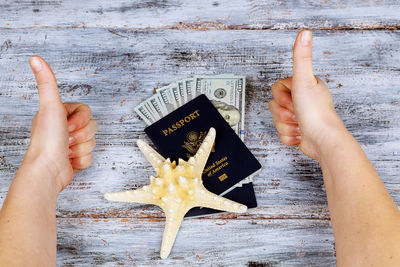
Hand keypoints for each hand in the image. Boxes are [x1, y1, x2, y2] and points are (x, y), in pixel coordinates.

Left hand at [23, 56, 97, 192]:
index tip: (68, 125)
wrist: (48, 170)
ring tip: (67, 150)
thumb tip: (35, 59)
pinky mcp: (74, 158)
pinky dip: (82, 160)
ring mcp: (69, 144)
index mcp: (57, 115)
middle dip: (82, 134)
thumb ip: (47, 82)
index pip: (86, 111)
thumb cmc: (47, 141)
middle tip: (67, 138)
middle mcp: (62, 129)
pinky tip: (70, 160)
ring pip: (92, 141)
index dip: (82, 119)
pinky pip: (91, 156)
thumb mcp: (50, 106)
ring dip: (82, 147)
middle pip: (92, 126)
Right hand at [268, 30, 345, 159]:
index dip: (280, 96)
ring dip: (286, 125)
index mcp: (305, 86)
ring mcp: (300, 117)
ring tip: (300, 125)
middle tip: (297, 113)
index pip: (276, 88)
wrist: (322, 141)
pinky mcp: (298, 132)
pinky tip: (300, 134)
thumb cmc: (316, 113)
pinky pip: (281, 133)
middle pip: (274, 105)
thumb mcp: (305, 81)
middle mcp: (303, 100)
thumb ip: (302, 57)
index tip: (294, 98)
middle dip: (282, 112)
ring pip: (276, 120)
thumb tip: (304, 32)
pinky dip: (288, 136)